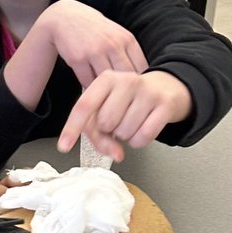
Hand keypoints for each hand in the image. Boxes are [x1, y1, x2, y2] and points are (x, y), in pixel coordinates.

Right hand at [38, 1, 147, 88]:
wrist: (66, 18)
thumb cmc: (95, 31)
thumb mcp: (117, 35)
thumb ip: (129, 54)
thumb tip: (141, 82)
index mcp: (127, 39)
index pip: (142, 69)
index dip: (140, 84)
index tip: (135, 90)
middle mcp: (112, 44)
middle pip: (126, 77)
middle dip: (125, 90)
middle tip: (121, 97)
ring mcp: (94, 51)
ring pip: (107, 81)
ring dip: (106, 90)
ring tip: (105, 93)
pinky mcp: (77, 59)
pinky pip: (88, 81)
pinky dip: (91, 86)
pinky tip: (91, 84)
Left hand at [57, 70, 191, 160]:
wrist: (167, 87)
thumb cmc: (130, 99)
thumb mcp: (108, 105)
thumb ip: (98, 130)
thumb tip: (113, 153)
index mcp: (106, 79)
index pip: (84, 106)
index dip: (72, 128)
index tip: (64, 146)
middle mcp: (126, 81)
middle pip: (104, 124)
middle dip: (108, 131)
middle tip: (116, 123)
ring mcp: (147, 92)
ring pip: (123, 133)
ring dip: (125, 136)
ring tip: (131, 121)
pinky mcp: (164, 105)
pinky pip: (143, 137)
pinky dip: (139, 141)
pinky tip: (142, 128)